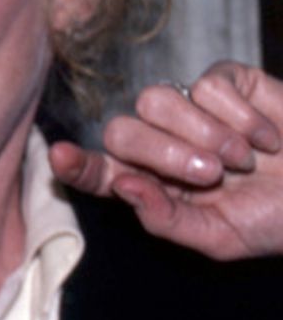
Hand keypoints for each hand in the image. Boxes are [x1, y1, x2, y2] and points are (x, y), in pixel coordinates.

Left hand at [48, 60, 282, 259]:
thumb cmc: (276, 218)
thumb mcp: (221, 236)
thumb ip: (166, 219)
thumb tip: (122, 187)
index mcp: (150, 184)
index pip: (97, 172)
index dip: (76, 165)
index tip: (59, 156)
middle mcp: (159, 142)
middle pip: (121, 131)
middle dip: (163, 153)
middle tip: (213, 174)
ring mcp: (187, 108)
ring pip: (155, 100)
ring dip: (203, 133)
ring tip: (243, 160)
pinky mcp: (222, 82)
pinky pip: (206, 85)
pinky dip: (241, 116)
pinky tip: (267, 138)